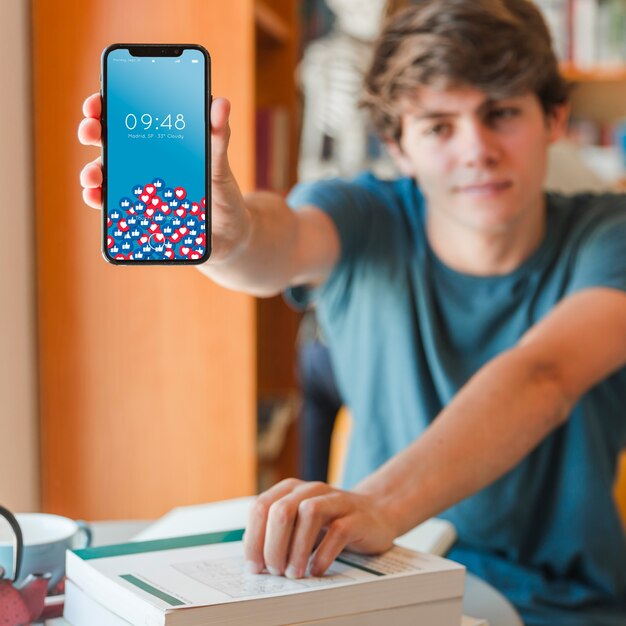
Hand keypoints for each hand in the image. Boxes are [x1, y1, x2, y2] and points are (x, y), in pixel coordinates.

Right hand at [77, 93, 250, 262]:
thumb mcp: (220, 165)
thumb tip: (222, 103)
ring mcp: (138, 187)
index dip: (105, 105)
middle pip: (107, 141)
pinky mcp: (139, 213)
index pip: (125, 114)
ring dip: (91, 172)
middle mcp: (141, 161)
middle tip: (90, 132)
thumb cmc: (223, 193)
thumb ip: (218, 136)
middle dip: (91, 132)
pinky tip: (98, 199)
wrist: (230, 232)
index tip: (97, 103)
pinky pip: (113, 205)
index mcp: (158, 141)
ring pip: (105, 174)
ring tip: (92, 176)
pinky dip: (101, 202)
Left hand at [242, 479, 397, 578]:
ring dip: (297, 549)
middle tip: (275, 571)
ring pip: (308, 513)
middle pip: (281, 510)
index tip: (255, 566)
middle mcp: (311, 489)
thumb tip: (251, 549)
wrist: (375, 513)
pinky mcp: (356, 516)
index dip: (254, 539)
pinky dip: (323, 554)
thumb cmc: (331, 521)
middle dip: (273, 546)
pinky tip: (316, 569)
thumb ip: (275, 531)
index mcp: (291, 489)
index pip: (261, 507)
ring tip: (294, 573)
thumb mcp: (299, 523)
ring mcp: (335, 499)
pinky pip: (337, 530)